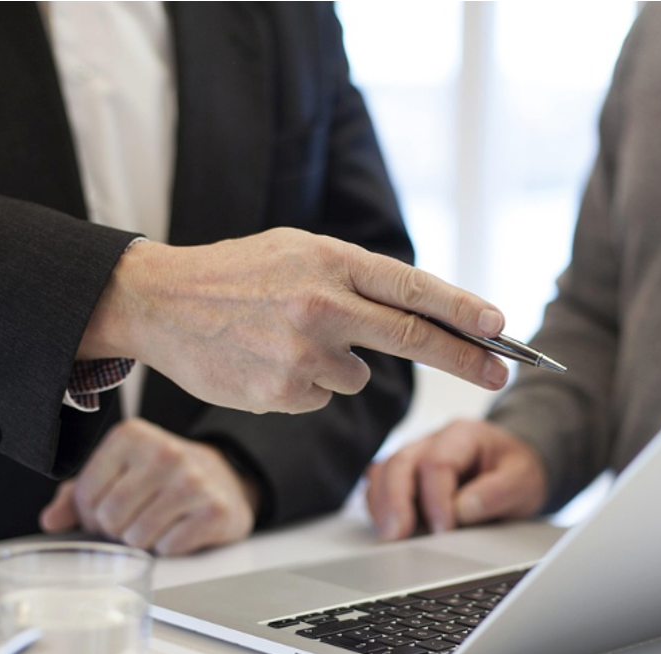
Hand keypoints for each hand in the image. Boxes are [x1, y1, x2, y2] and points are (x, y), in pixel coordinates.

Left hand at [39, 418, 258, 555]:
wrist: (225, 479)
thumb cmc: (162, 478)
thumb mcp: (118, 473)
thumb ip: (77, 494)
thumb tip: (50, 521)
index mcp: (131, 436)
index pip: (85, 495)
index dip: (91, 514)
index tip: (109, 509)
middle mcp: (163, 452)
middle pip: (110, 518)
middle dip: (117, 530)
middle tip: (134, 520)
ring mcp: (193, 481)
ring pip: (137, 537)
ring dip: (142, 541)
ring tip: (157, 523)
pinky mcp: (215, 510)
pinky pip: (169, 547)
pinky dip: (169, 547)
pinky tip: (180, 528)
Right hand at [80, 228, 509, 414]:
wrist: (159, 302)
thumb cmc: (235, 274)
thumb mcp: (297, 251)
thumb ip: (354, 278)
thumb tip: (418, 312)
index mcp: (329, 260)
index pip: (413, 289)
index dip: (464, 311)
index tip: (501, 327)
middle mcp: (322, 305)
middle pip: (414, 339)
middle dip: (466, 358)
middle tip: (501, 371)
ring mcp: (302, 353)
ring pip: (357, 375)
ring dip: (339, 364)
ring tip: (285, 338)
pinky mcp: (282, 392)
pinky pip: (321, 396)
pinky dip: (305, 385)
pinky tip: (267, 360)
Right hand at [365, 419, 547, 540]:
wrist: (514, 469)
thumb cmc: (516, 472)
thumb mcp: (523, 480)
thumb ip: (497, 492)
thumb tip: (462, 509)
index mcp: (463, 435)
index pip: (437, 462)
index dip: (436, 499)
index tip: (444, 530)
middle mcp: (432, 441)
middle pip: (400, 463)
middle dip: (395, 501)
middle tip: (397, 535)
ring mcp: (415, 457)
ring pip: (383, 472)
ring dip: (382, 505)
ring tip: (389, 536)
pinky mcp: (406, 477)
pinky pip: (380, 485)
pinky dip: (379, 506)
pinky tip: (388, 528)